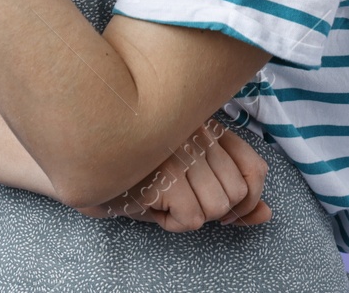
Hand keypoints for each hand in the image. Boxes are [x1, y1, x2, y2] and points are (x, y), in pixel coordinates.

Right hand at [73, 122, 272, 230]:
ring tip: (161, 197)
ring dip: (189, 214)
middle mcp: (197, 133)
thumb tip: (266, 216)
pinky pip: (191, 218)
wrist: (81, 159)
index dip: (248, 199)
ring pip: (217, 208)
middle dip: (211, 209)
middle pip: (236, 193)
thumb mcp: (186, 179)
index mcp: (206, 126)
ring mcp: (180, 150)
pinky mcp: (162, 172)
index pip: (254, 168)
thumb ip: (232, 197)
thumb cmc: (134, 171)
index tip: (227, 208)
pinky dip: (172, 221)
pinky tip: (151, 203)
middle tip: (179, 198)